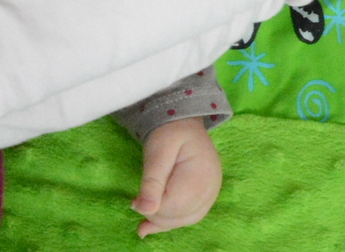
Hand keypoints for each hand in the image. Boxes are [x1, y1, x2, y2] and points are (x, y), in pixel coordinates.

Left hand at [131, 118, 221, 237]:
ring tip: (141, 220)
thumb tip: (144, 210)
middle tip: (135, 202)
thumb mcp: (156, 151)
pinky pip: (189, 215)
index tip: (133, 200)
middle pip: (178, 216)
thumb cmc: (169, 131)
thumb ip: (151, 182)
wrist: (184, 120)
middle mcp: (211, 190)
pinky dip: (171, 220)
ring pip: (183, 219)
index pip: (172, 207)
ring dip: (162, 221)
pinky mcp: (206, 196)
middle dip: (155, 214)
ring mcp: (211, 194)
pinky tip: (154, 224)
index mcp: (200, 177)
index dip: (151, 208)